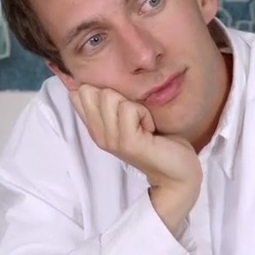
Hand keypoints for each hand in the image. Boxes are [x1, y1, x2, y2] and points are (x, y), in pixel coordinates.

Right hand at [69, 86, 201, 231]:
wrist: (176, 172)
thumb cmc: (158, 141)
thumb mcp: (130, 117)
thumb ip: (113, 103)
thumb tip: (97, 81)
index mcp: (96, 127)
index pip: (78, 93)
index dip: (102, 89)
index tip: (123, 108)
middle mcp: (98, 135)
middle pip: (91, 91)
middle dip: (118, 95)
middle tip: (135, 117)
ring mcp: (111, 140)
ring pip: (109, 96)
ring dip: (133, 105)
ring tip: (144, 124)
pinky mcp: (127, 142)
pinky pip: (129, 108)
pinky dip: (144, 114)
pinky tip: (150, 130)